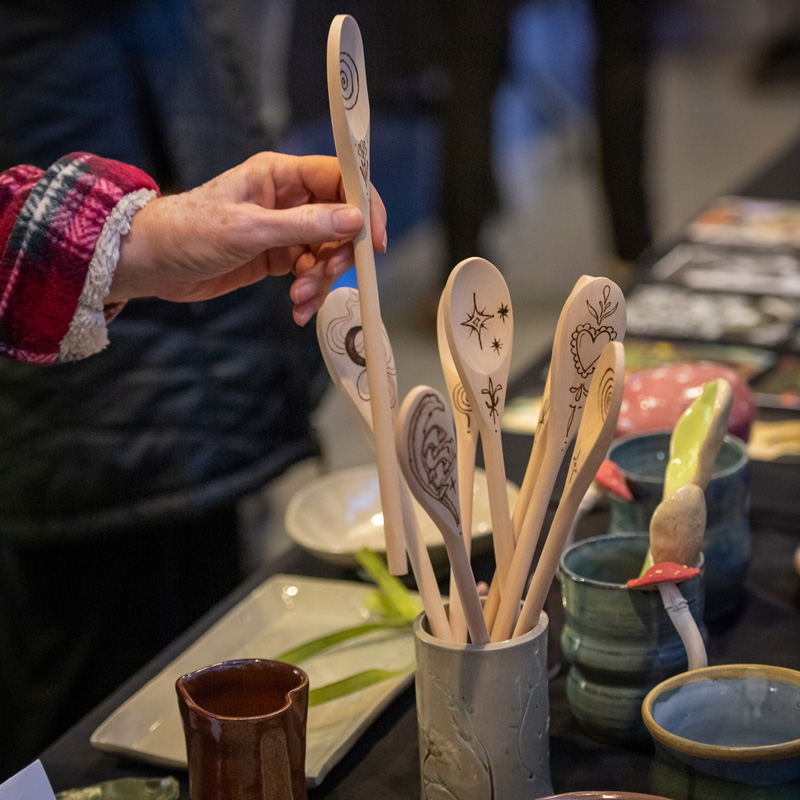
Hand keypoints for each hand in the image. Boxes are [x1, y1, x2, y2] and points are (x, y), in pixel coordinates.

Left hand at [111, 152, 387, 324]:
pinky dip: (309, 293)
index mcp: (280, 175)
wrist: (152, 263)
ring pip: (326, 252)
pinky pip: (308, 274)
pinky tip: (298, 310)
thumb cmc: (189, 232)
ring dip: (320, 280)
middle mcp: (287, 199)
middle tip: (325, 276)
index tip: (374, 241)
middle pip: (339, 221)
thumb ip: (306, 226)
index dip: (364, 206)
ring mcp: (283, 230)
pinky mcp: (276, 257)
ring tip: (300, 299)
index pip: (340, 179)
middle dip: (338, 254)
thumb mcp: (250, 229)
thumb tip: (355, 221)